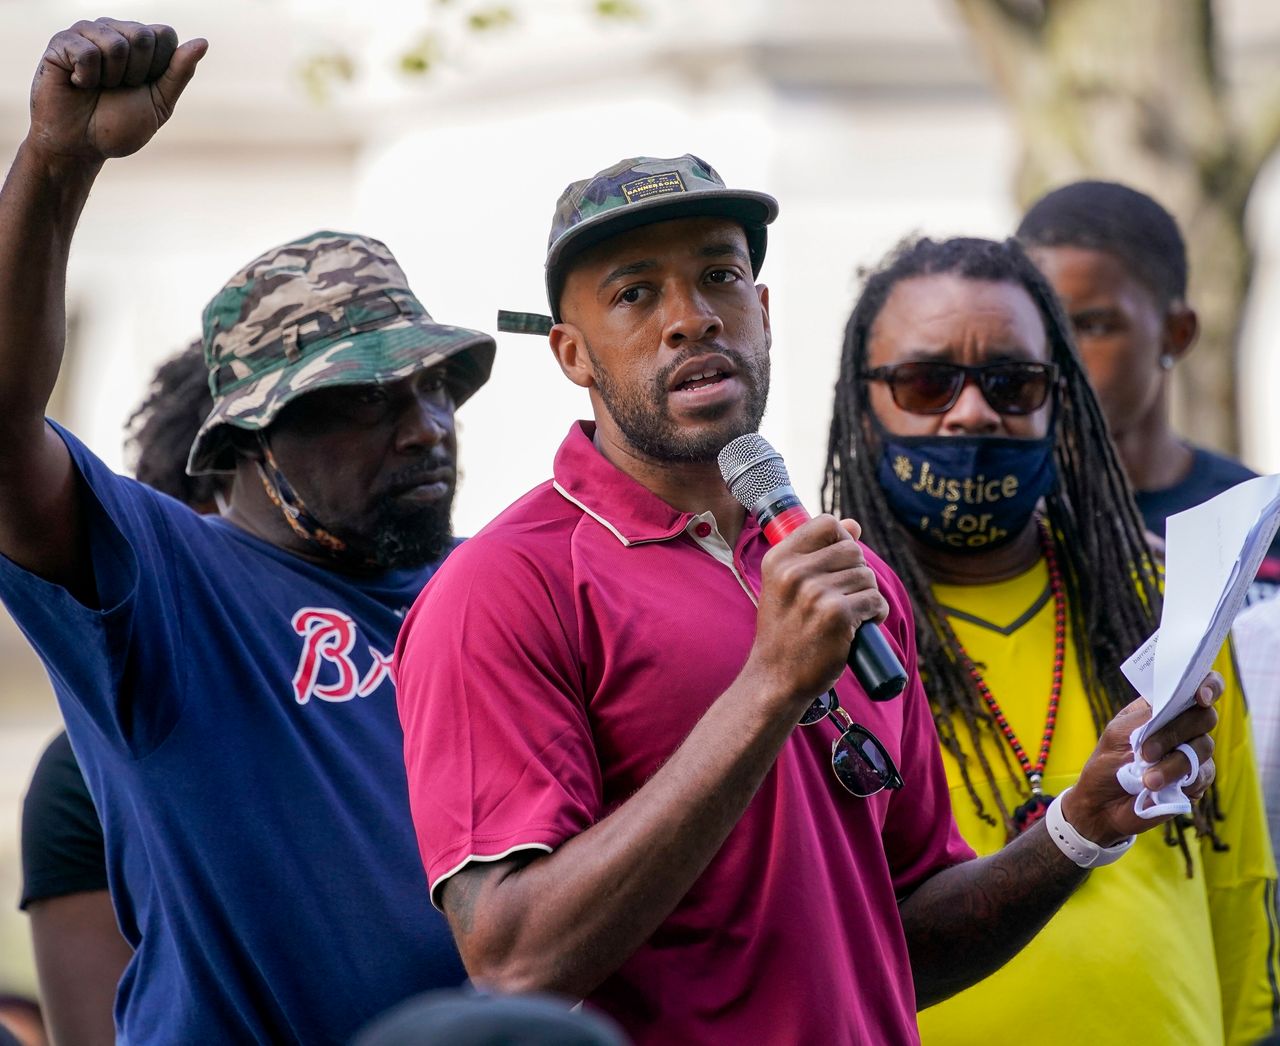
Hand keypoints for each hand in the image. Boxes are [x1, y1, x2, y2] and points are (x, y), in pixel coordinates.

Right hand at [27, 19, 206, 163]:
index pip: (165, 34)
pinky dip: (86, 77)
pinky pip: (86, 51)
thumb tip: (203, 42)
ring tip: (97, 87)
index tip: (144, 87)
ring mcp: (87, 33)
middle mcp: (115, 31)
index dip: (160, 66)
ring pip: (116, 44)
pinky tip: (77, 83)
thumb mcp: (160, 103)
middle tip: (118, 89)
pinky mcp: (62, 41)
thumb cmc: (119, 126)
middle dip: (137, 74)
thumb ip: (179, 73)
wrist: (82, 146)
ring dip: (111, 77)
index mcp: (141, 44)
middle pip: (143, 36)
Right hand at [747, 516, 888, 713]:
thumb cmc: (785, 632)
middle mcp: (794, 572)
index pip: (827, 523)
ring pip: (867, 576)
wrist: (776, 678)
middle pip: (853, 550)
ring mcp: (815, 593)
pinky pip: (875, 600)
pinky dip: (876, 614)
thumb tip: (853, 525)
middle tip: (844, 597)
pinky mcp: (837, 615)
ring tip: (850, 615)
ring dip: (867, 596)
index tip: (838, 563)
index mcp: (778, 559)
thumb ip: (815, 552)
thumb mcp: (786, 586)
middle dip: (858, 573)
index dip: (842, 539)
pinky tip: (860, 626)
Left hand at [1062, 672, 1220, 844]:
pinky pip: (1204, 775)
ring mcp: (1192, 753)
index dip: (1208, 685)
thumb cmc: (1107, 764)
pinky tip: (1159, 789)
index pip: (1196, 686)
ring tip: (1147, 780)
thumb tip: (1171, 703)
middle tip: (1146, 752)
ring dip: (1173, 764)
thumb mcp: (1117, 735)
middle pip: (1205, 716)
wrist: (1102, 805)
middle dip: (1176, 732)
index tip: (1201, 696)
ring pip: (1203, 747)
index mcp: (1162, 708)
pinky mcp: (1196, 779)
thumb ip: (1145, 718)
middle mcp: (1182, 727)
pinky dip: (1182, 781)